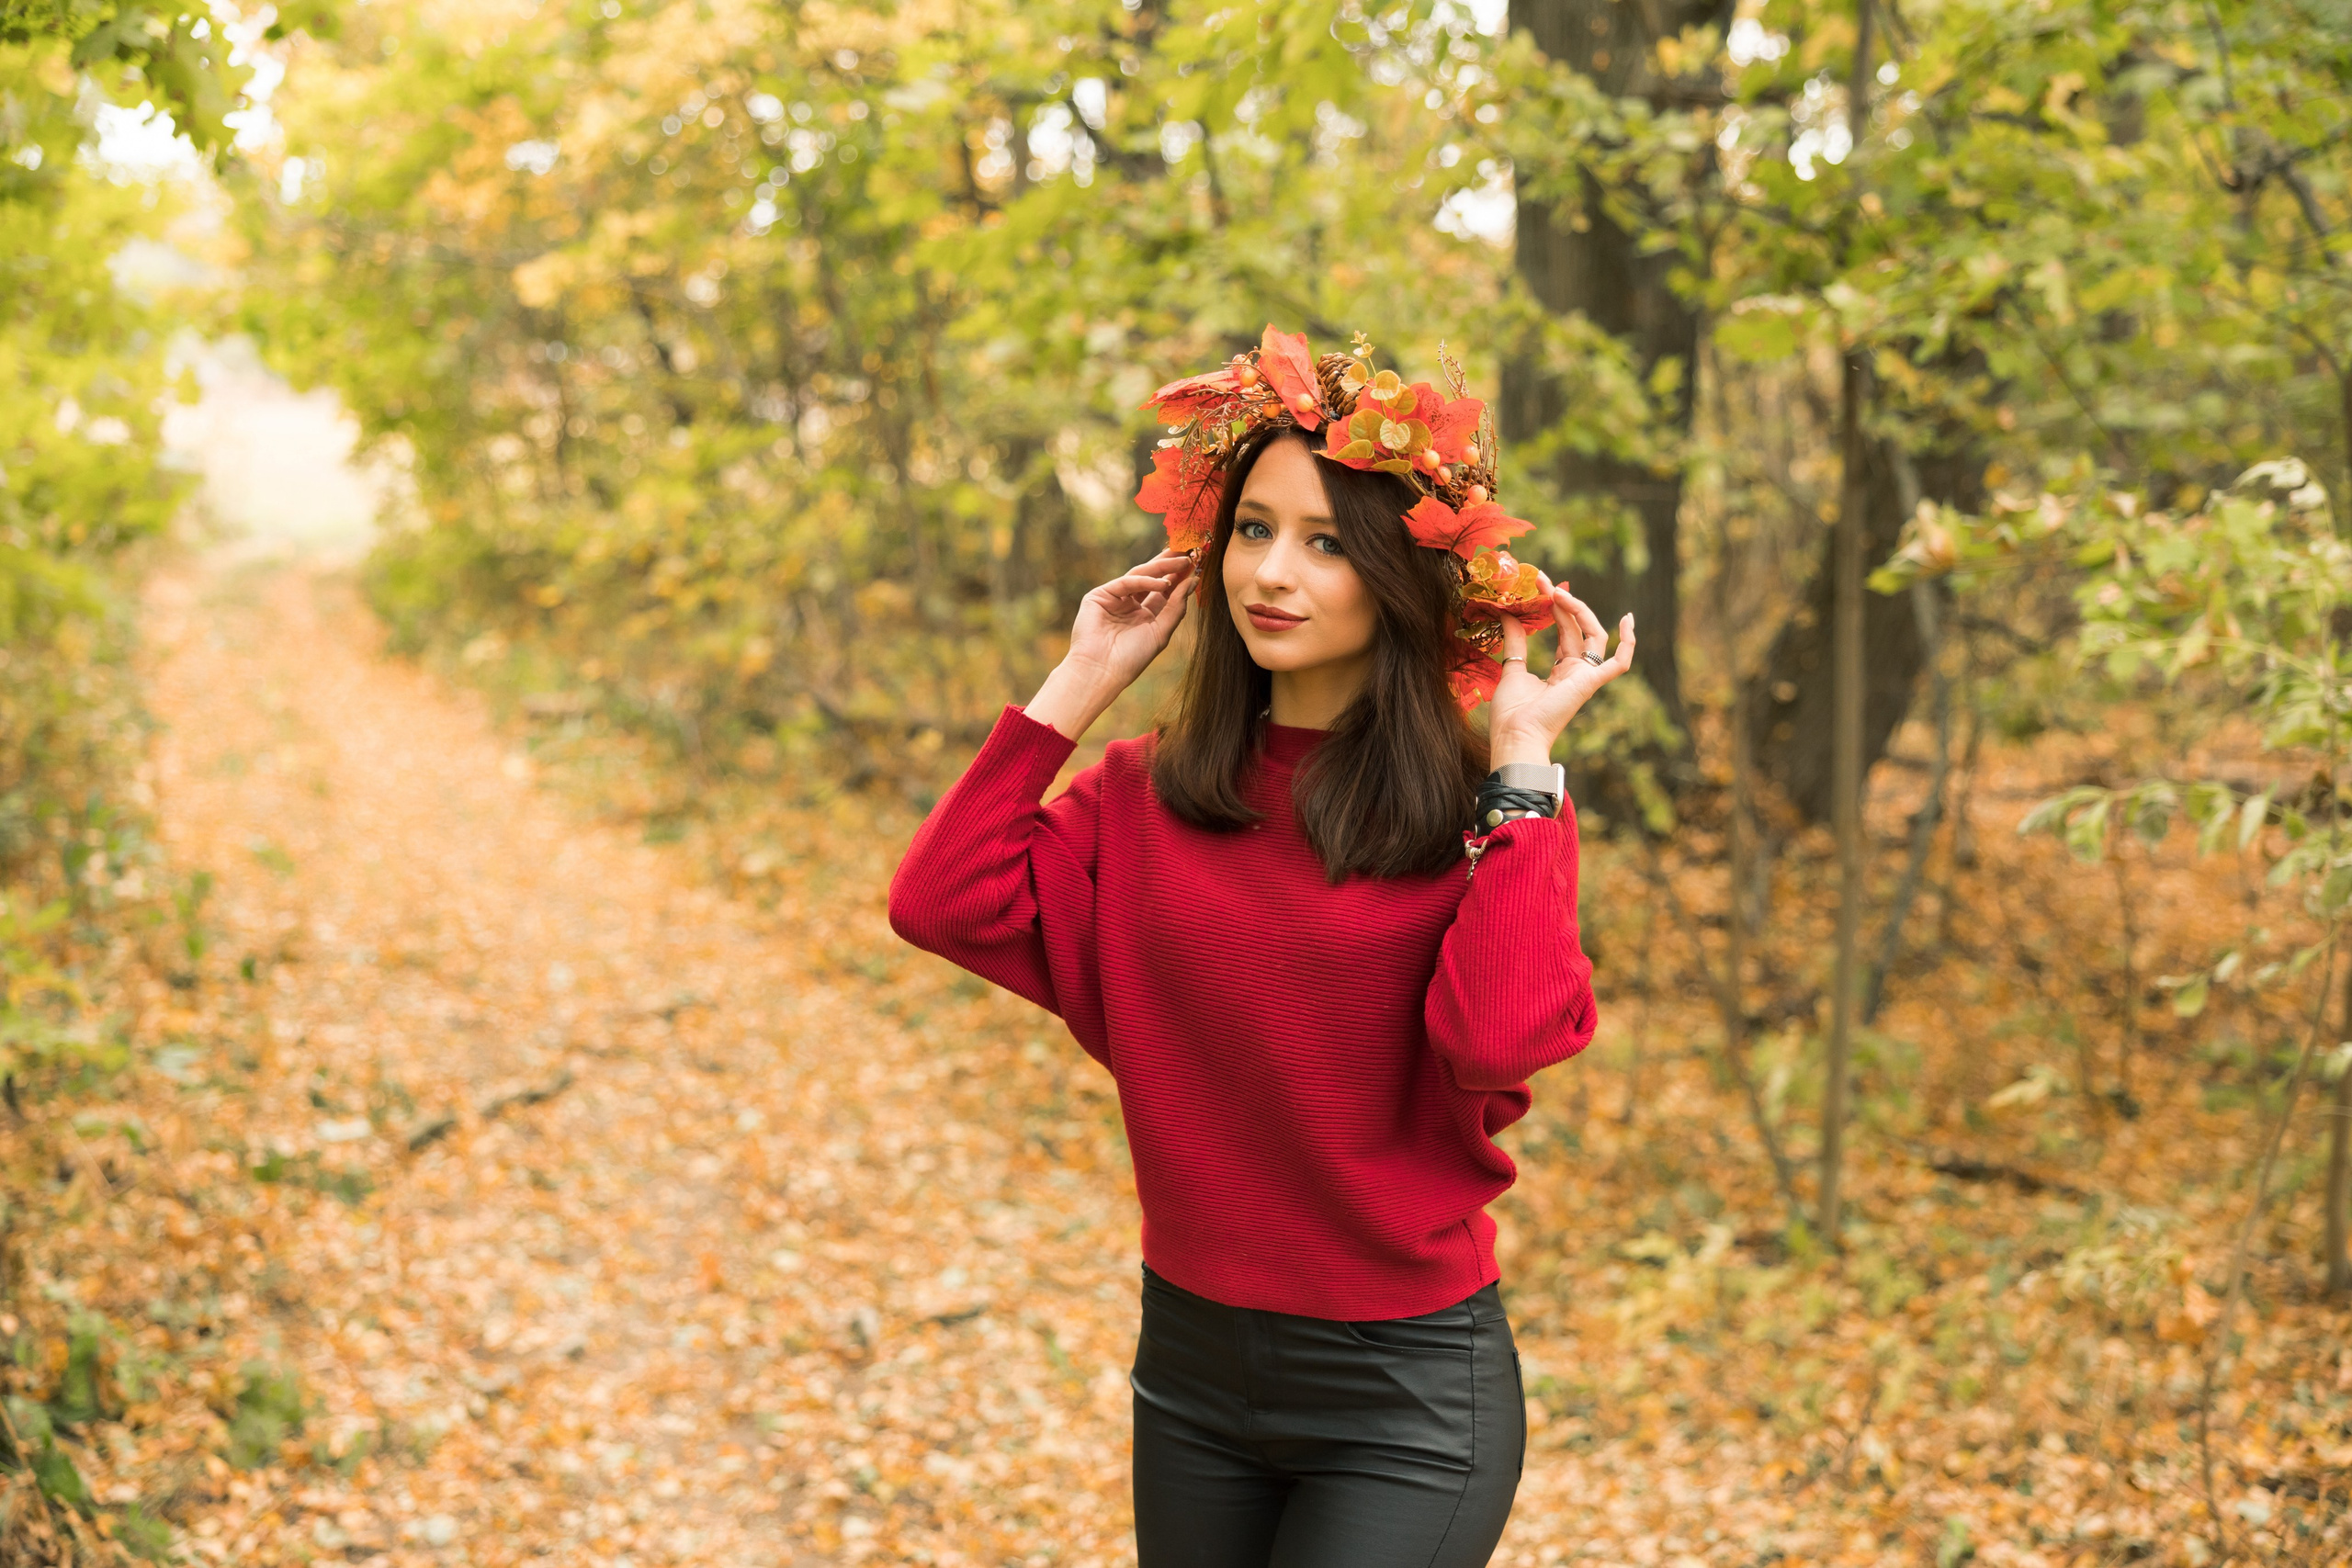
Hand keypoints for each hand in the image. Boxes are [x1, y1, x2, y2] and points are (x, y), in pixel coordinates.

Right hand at [1026, 550, 1198, 739]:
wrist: (1103, 671)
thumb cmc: (1131, 658)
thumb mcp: (1161, 631)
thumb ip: (1177, 606)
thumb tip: (1193, 580)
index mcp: (1143, 614)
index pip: (1163, 590)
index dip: (1179, 577)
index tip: (1197, 564)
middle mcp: (1129, 604)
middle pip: (1152, 578)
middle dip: (1170, 564)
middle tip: (1188, 551)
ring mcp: (1114, 598)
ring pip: (1140, 575)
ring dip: (1162, 567)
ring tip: (1182, 560)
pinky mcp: (1100, 596)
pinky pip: (1126, 583)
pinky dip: (1145, 581)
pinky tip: (1163, 582)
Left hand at [1486, 573, 1634, 768]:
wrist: (1515, 736)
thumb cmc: (1512, 713)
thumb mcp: (1512, 668)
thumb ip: (1516, 641)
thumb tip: (1509, 614)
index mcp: (1560, 672)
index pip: (1565, 632)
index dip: (1556, 608)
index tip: (1540, 586)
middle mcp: (1576, 672)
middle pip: (1578, 629)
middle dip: (1563, 602)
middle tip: (1543, 581)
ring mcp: (1585, 677)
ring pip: (1595, 635)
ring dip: (1579, 611)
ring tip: (1558, 591)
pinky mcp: (1590, 683)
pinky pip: (1619, 663)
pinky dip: (1628, 643)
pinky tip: (1628, 619)